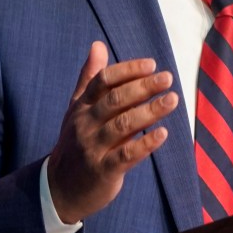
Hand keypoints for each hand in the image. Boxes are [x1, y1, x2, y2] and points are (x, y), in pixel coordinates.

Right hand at [46, 41, 178, 223]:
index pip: (103, 81)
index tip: (151, 64)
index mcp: (82, 107)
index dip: (127, 71)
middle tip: (167, 78)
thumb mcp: (78, 109)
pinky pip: (125, 155)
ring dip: (149, 111)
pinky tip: (163, 134)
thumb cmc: (76, 143)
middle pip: (114, 100)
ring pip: (123, 125)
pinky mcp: (103, 171)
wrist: (60, 188)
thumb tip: (98, 45)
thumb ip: (90, 78)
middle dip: (142, 87)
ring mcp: (93, 148)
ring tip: (172, 100)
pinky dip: (145, 144)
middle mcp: (85, 124)